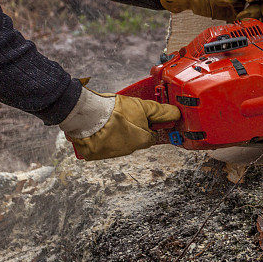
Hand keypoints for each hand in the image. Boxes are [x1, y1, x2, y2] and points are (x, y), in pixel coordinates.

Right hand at [63, 91, 180, 160]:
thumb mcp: (142, 107)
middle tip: (125, 115)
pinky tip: (99, 126)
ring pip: (119, 143)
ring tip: (110, 119)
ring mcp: (111, 153)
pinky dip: (101, 137)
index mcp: (142, 141)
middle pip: (135, 139)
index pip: (152, 136)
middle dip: (133, 129)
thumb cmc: (115, 112)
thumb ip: (160, 111)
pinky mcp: (94, 154)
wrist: (87, 116)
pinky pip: (101, 146)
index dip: (149, 125)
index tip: (144, 118)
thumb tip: (175, 114)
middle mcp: (128, 150)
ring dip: (117, 133)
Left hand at [160, 0, 262, 22]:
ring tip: (240, 16)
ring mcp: (243, 2)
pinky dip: (244, 21)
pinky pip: (247, 19)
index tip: (262, 11)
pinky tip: (237, 19)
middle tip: (247, 15)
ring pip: (257, 13)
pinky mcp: (237, 11)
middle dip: (259, 11)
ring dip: (252, 18)